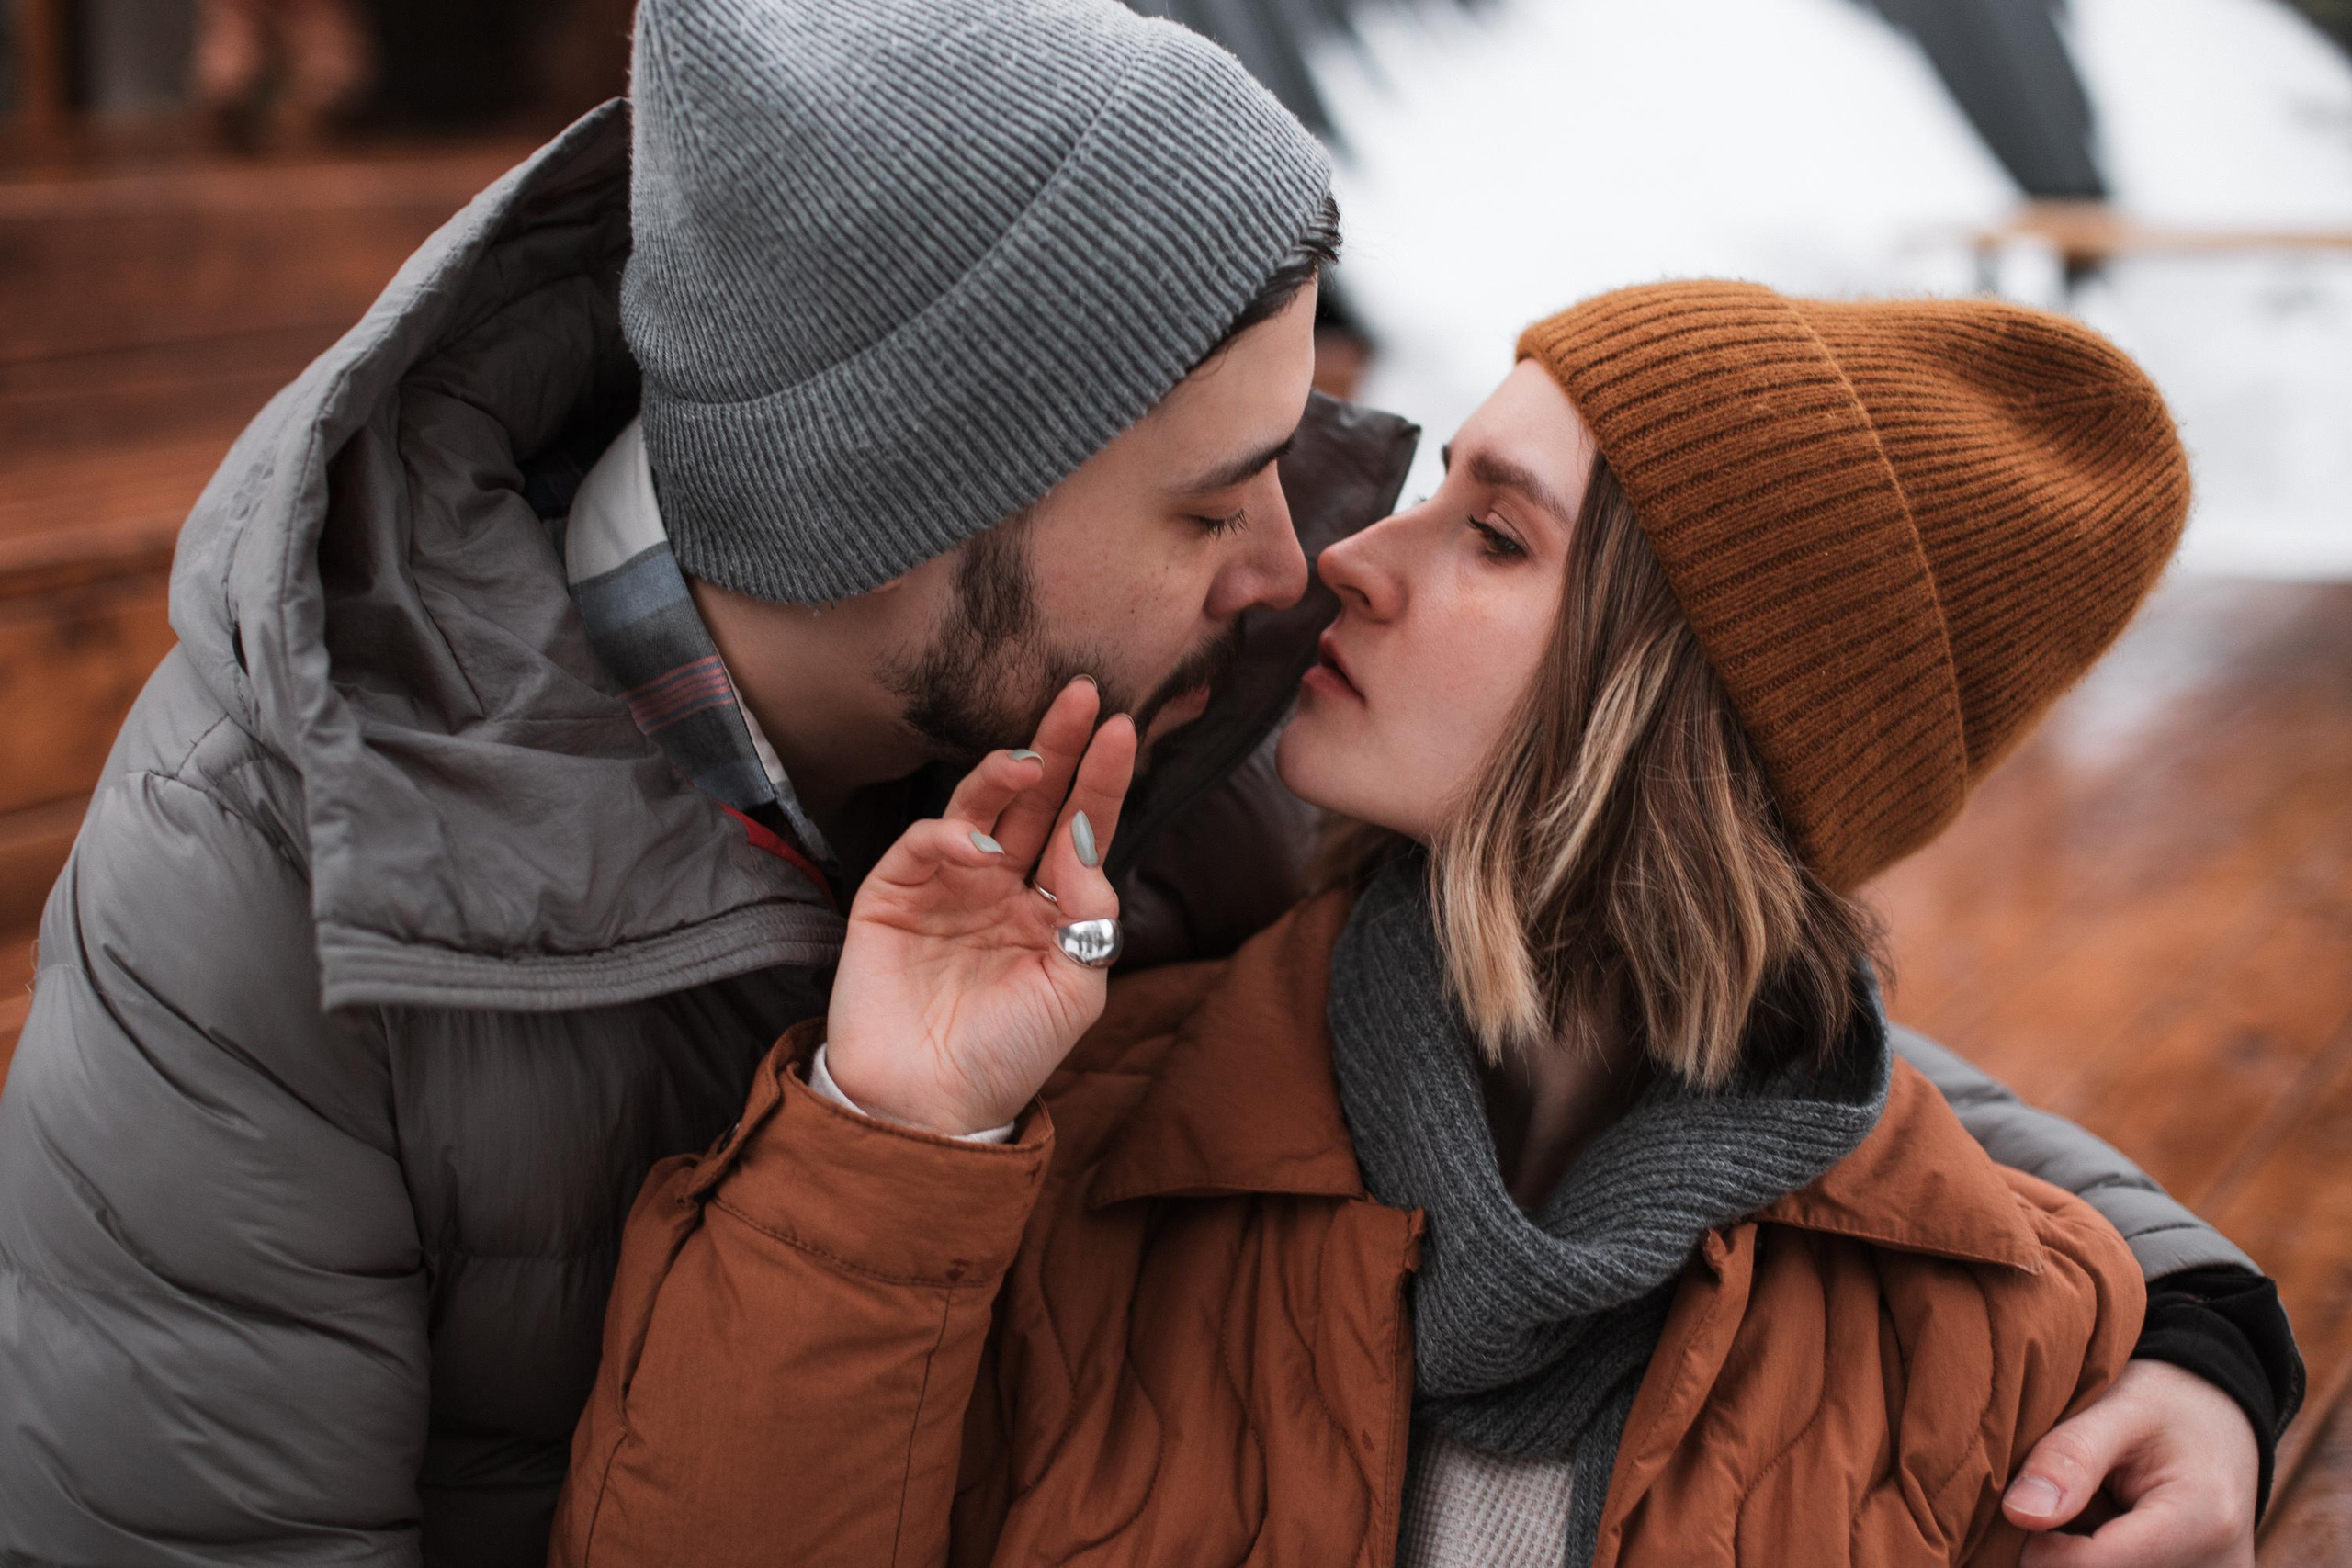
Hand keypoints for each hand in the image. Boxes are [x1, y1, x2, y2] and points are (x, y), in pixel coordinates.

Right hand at [824, 678, 1136, 1135]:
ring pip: (977, 808)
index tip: (1123, 729)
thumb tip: (1083, 838)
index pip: (1079, 830)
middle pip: (1033, 802)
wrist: (929, 1107)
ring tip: (1030, 760)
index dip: (1100, 782)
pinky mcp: (892, 894)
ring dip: (1003, 775)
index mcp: (1050, 909)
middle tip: (1079, 695)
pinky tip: (976, 844)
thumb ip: (1090, 910)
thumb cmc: (1010, 1054)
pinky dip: (949, 833)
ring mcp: (946, 887)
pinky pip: (923, 844)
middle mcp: (999, 887)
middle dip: (1055, 747)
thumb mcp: (1075, 986)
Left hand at [2004, 1359, 2257, 1567]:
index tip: (2027, 1507)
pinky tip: (2108, 1534)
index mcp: (2202, 1520)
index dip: (2038, 1547)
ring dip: (2083, 1559)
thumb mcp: (2119, 1407)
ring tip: (2093, 1513)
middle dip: (2060, 1554)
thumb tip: (2018, 1513)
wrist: (2225, 1421)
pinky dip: (2105, 1561)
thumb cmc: (2169, 1404)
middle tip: (2063, 1504)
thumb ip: (2069, 1457)